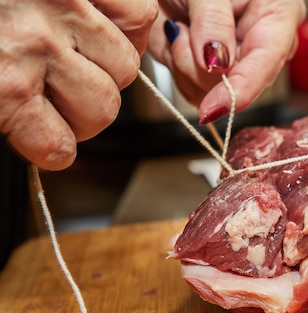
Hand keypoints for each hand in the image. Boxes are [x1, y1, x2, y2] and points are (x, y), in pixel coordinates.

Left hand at [0, 0, 157, 169]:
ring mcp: (65, 8)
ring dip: (105, 68)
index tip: (46, 136)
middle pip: (102, 110)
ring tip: (78, 54)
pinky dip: (126, 25)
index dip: (53, 144)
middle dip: (85, 112)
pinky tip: (99, 25)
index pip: (57, 146)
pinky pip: (137, 15)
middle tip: (62, 97)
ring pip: (124, 67)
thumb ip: (1, 104)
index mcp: (2, 85)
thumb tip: (34, 132)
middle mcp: (38, 47)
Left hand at [148, 0, 305, 123]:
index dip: (241, 89)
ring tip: (180, 24)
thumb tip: (218, 64)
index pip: (265, 63)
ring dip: (181, 61)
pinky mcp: (210, 72)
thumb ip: (213, 20)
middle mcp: (259, 45)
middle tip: (180, 26)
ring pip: (207, 91)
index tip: (213, 108)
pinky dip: (173, 63)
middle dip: (198, 64)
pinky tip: (176, 37)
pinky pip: (189, 88)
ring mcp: (235, 62)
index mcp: (276, 17)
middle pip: (234, 85)